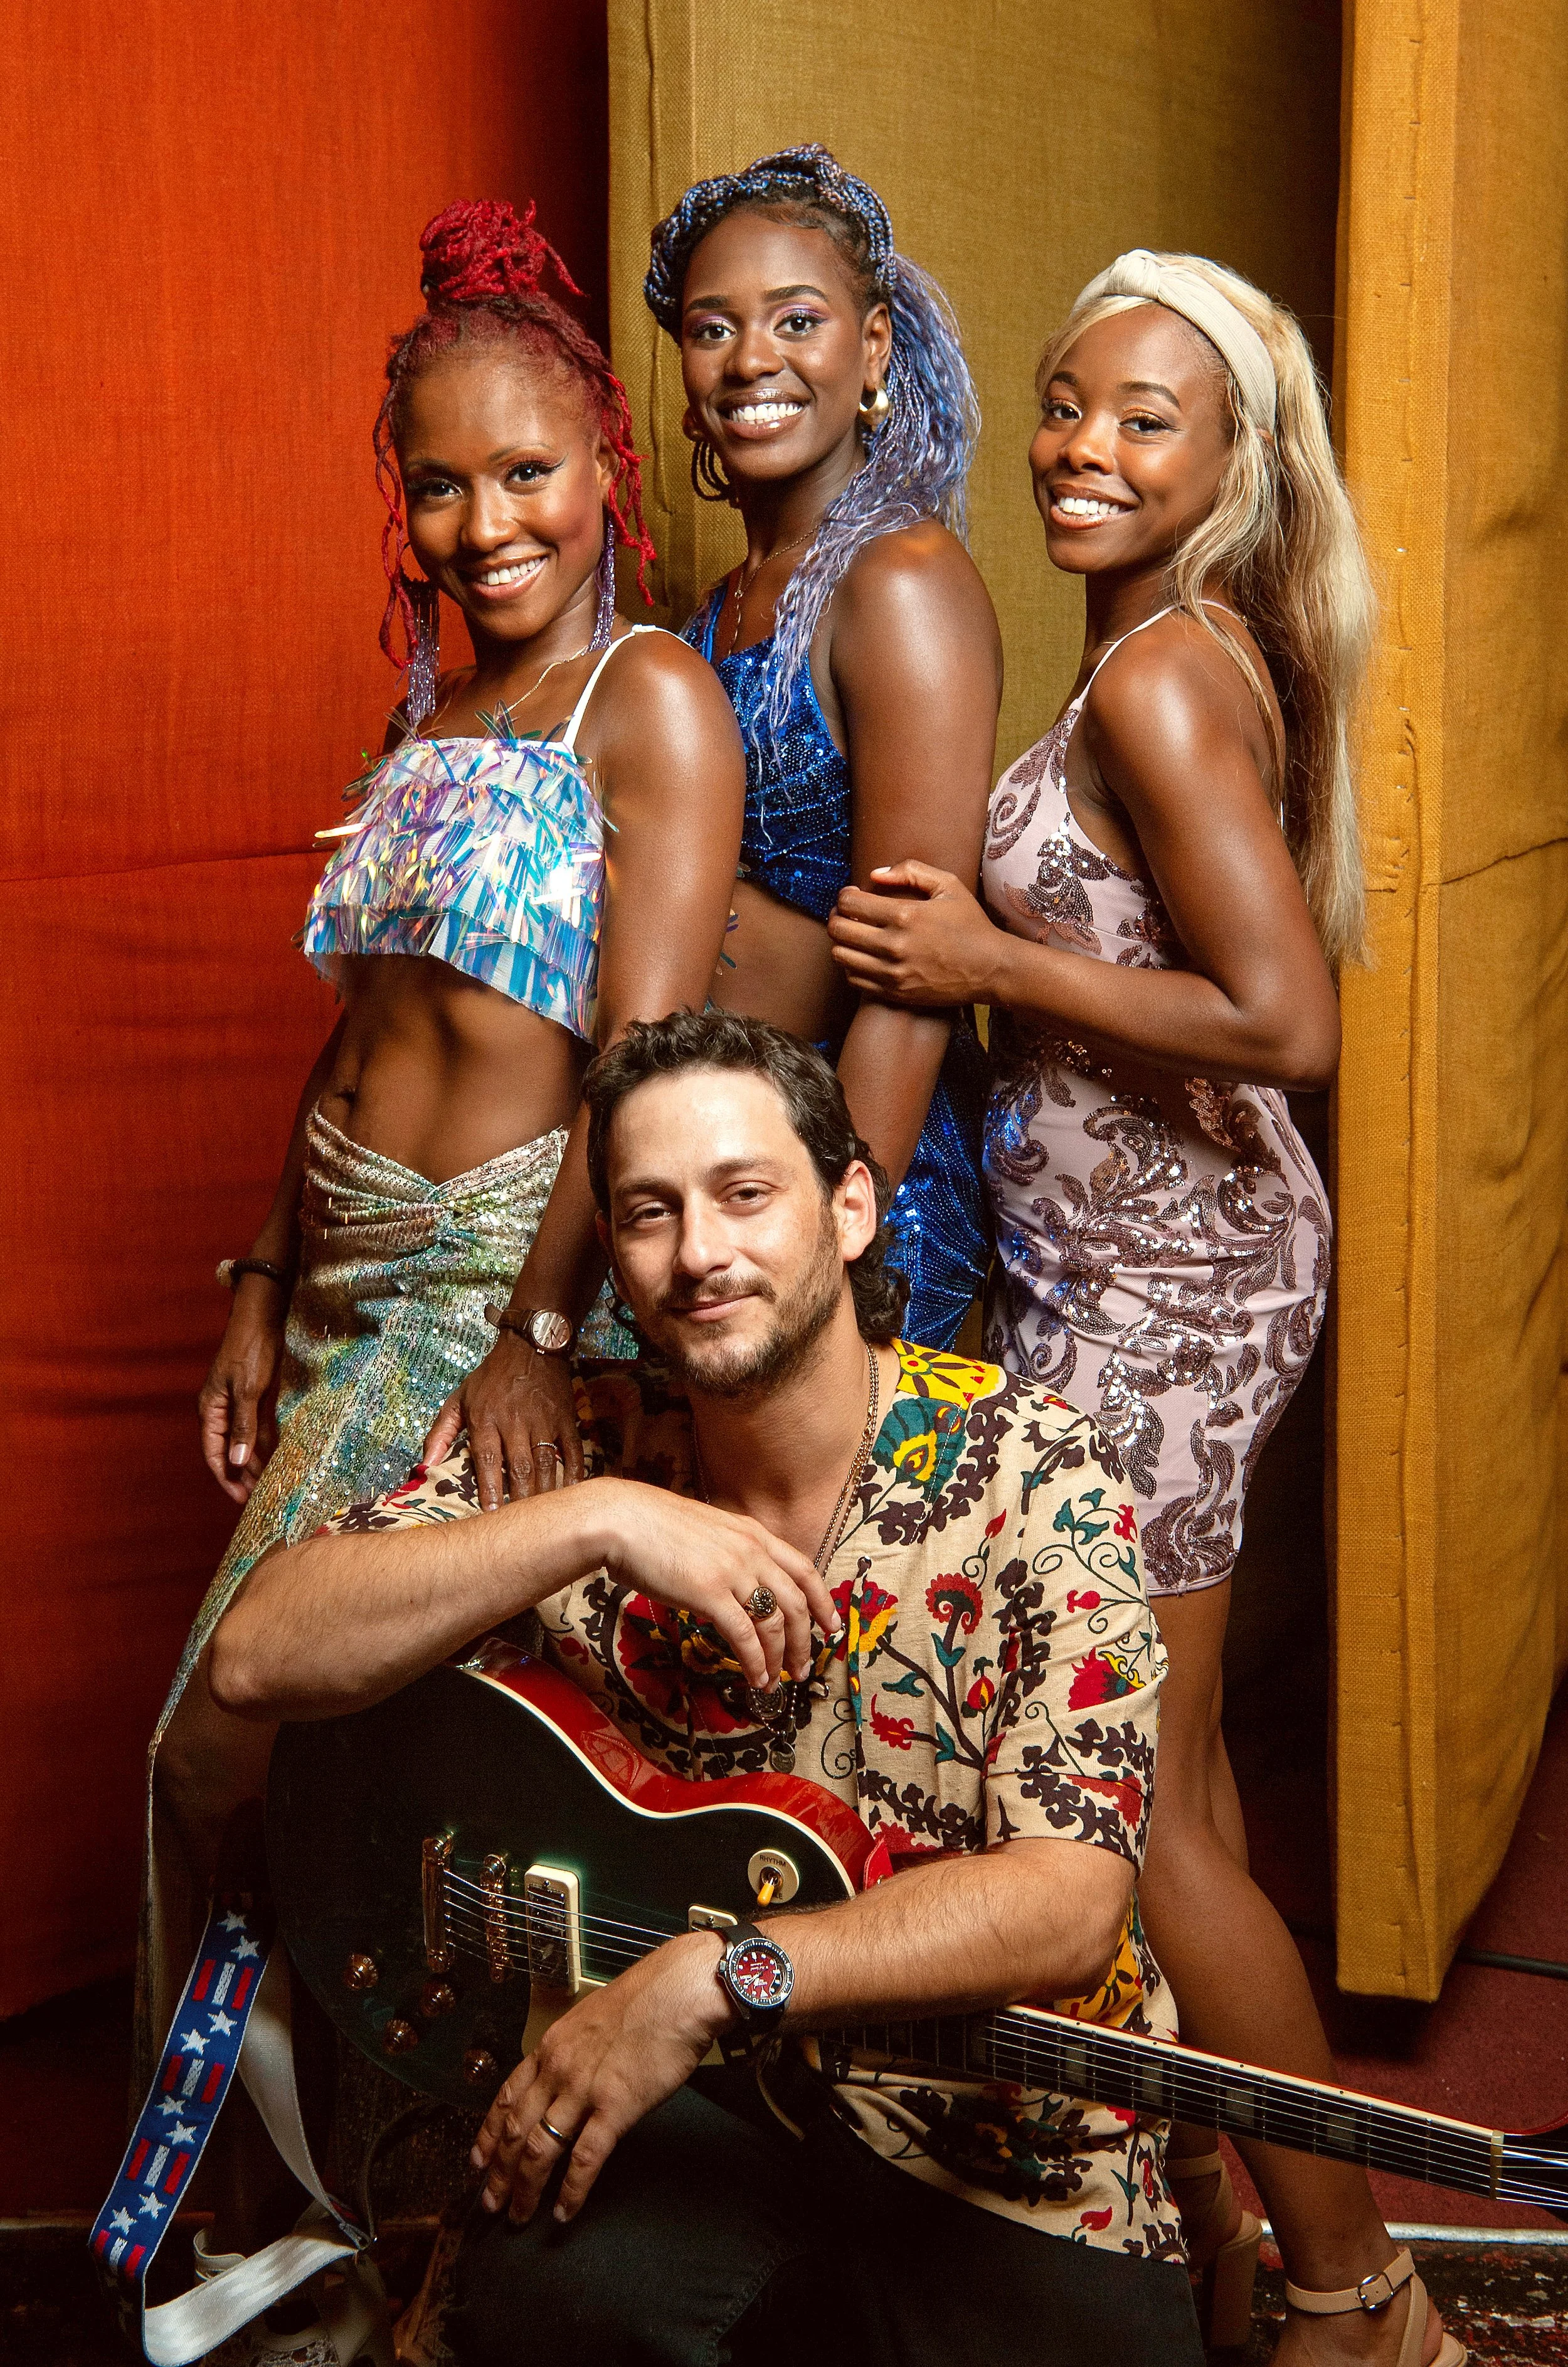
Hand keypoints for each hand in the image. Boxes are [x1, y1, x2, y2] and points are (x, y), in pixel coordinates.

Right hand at [198, 1279, 284, 1504]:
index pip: (214, 1453)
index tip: (240, 1499)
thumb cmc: (251, 1349)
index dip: (226, 1478)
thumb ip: (243, 1425)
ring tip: (269, 1482)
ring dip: (255, 1460)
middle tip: (260, 1496)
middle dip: (242, 1473)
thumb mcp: (248, 1390)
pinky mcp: (255, 1395)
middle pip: (229, 1450)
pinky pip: (258, 1426)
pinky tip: (277, 1456)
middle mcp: (221, 1409)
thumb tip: (236, 1460)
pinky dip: (265, 1442)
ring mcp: (238, 1403)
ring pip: (244, 1440)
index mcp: (211, 1409)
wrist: (263, 1315)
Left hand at [423, 1331, 583, 1509]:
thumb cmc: (491, 1377)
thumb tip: (425, 1465)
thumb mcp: (459, 1399)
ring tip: (541, 1516)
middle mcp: (515, 1420)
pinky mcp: (565, 1418)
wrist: (531, 1345)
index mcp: (486, 1418)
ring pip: (545, 1461)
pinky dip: (573, 1472)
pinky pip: (572, 1450)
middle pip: (519, 1466)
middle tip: (520, 1525)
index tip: (491, 1515)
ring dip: (544, 1491)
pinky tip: (569, 1492)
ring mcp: (543, 1419)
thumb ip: (440, 1432)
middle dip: (520, 1497)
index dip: (490, 1489)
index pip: (488, 1459)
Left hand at [471, 1932, 731, 2225]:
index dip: (488, 2134)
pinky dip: (571, 2191)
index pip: (507, 2097)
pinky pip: (584, 2159)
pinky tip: (564, 2211)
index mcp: (552, 2045)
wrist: (679, 1989)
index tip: (478, 2160)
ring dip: (525, 2188)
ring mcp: (584, 2089)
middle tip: (491, 2202)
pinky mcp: (615, 2107)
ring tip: (518, 2215)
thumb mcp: (594, 2017)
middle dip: (498, 2172)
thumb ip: (575, 2049)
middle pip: (516, 2129)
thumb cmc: (647, 1997)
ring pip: (539, 2149)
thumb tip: (571, 2071)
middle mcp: (559, 2069)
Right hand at [598, 1480, 839, 1688]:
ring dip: (779, 1658)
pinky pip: (744, 1636)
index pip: (803, 1569)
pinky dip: (755, 1662)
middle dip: (804, 1641)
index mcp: (753, 1533)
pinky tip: (754, 1678)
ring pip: (774, 1623)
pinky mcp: (709, 1593)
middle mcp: (751, 1550)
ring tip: (775, 1680)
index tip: (831, 1626)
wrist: (621, 1520)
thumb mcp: (708, 1532)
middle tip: (802, 1668)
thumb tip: (737, 1591)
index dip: (822, 1602)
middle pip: (796, 1602)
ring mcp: (732, 1571)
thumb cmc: (653, 1528)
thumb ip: (730, 1555)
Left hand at [828, 860, 1004, 1006]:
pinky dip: (851, 965)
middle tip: (847, 914)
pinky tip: (864, 956)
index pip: (849, 903)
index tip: (852, 895)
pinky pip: (854, 979)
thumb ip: (911, 871)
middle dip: (836, 917)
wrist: (990, 969)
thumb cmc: (970, 924)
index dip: (845, 896)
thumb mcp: (949, 885)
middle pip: (838, 930)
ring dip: (841, 942)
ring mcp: (892, 973)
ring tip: (854, 934)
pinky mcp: (894, 993)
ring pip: (841, 956)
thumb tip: (875, 875)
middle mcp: (894, 946)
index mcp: (905, 915)